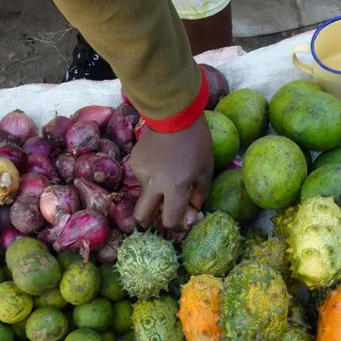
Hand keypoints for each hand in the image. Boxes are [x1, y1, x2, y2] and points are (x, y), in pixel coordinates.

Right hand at [130, 115, 213, 229]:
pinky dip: (151, 176)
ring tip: (168, 175)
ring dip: (155, 194)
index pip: (170, 220)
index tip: (179, 224)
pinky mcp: (134, 162)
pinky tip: (160, 162)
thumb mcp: (205, 170)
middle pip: (142, 216)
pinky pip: (142, 177)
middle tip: (158, 219)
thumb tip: (191, 212)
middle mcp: (154, 184)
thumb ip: (199, 195)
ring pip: (145, 194)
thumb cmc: (196, 142)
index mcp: (175, 187)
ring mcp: (141, 173)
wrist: (174, 113)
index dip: (175, 227)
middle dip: (149, 223)